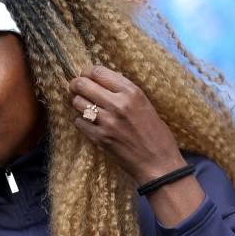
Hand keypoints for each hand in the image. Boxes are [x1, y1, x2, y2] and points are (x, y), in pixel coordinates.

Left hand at [68, 66, 185, 183]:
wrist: (158, 163)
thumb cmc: (156, 134)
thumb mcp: (145, 104)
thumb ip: (124, 92)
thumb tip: (102, 82)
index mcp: (132, 92)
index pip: (99, 71)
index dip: (88, 72)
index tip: (87, 76)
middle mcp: (118, 104)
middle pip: (82, 84)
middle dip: (76, 84)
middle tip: (76, 87)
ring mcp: (107, 122)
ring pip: (77, 103)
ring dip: (78, 103)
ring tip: (85, 107)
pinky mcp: (99, 138)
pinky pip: (79, 122)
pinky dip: (82, 121)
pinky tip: (90, 123)